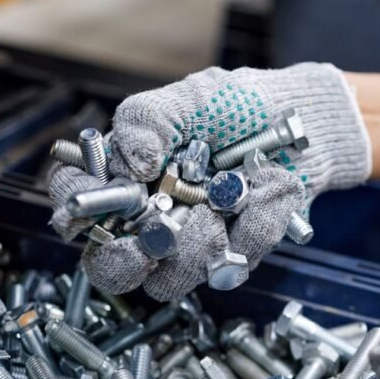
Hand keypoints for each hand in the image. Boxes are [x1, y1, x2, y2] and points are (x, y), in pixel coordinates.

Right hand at [49, 64, 371, 298]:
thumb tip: (128, 164)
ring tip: (229, 196)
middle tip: (157, 235)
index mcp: (126, 176)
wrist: (304, 122)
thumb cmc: (240, 107)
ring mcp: (190, 244)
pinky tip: (265, 194)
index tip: (98, 199)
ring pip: (169, 280)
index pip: (76, 200)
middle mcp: (150, 217)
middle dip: (126, 260)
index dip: (75, 206)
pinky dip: (252, 228)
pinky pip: (231, 265)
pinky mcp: (232, 257)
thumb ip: (146, 121)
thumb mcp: (190, 98)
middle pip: (110, 267)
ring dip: (198, 243)